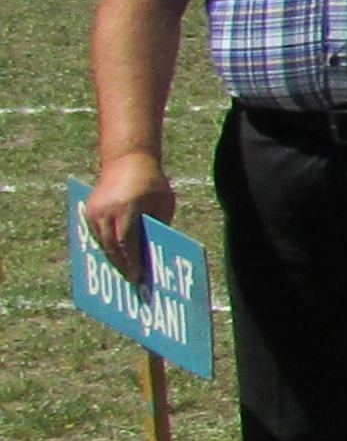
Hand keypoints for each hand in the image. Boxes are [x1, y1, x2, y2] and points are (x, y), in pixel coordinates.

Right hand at [82, 152, 170, 275]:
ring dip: (112, 258)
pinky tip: (116, 258)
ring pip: (102, 242)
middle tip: (131, 281)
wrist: (127, 159)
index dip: (131, 262)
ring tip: (123, 274)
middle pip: (111, 246)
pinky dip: (106, 247)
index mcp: (126, 208)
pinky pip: (97, 235)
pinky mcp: (89, 210)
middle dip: (121, 265)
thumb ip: (158, 225)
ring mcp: (94, 211)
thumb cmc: (152, 182)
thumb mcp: (163, 203)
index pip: (126, 242)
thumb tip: (154, 253)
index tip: (137, 277)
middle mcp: (105, 211)